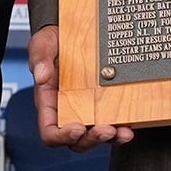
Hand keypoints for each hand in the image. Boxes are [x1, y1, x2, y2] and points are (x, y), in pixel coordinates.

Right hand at [29, 24, 133, 151]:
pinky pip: (113, 123)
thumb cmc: (54, 41)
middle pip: (76, 140)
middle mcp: (68, 111)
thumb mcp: (42, 44)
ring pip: (96, 136)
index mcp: (49, 103)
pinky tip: (130, 125)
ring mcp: (88, 110)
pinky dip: (122, 128)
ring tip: (123, 132)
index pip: (50, 131)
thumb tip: (42, 76)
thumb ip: (40, 59)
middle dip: (92, 140)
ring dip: (110, 138)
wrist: (74, 30)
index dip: (62, 136)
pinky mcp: (104, 104)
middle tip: (106, 130)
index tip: (77, 129)